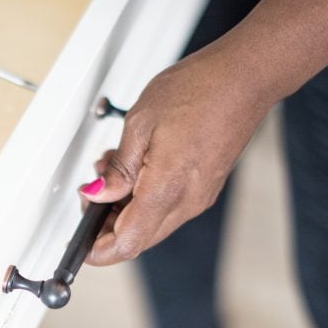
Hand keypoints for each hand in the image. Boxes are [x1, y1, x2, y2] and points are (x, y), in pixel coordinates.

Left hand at [79, 40, 271, 264]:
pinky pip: (168, 207)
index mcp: (167, 189)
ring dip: (126, 206)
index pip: (127, 243)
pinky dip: (145, 196)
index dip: (99, 250)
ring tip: (114, 169)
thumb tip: (98, 195)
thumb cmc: (201, 89)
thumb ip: (118, 169)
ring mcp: (199, 197)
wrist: (246, 77)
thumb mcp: (141, 124)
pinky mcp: (205, 188)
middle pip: (138, 238)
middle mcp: (187, 201)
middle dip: (108, 223)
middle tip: (93, 191)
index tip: (81, 242)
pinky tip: (137, 167)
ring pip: (152, 223)